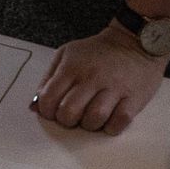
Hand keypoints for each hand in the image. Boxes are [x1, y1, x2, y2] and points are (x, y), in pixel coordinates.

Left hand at [33, 25, 169, 134]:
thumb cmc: (97, 52)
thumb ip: (48, 79)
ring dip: (90, 125)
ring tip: (93, 116)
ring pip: (94, 120)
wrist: (135, 41)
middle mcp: (92, 77)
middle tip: (74, 115)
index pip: (48, 99)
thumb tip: (34, 107)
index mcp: (72, 67)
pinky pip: (118, 122)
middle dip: (67, 120)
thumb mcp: (67, 55)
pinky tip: (110, 118)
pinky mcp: (134, 98)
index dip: (47, 111)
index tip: (55, 110)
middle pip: (69, 113)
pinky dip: (111, 126)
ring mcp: (114, 88)